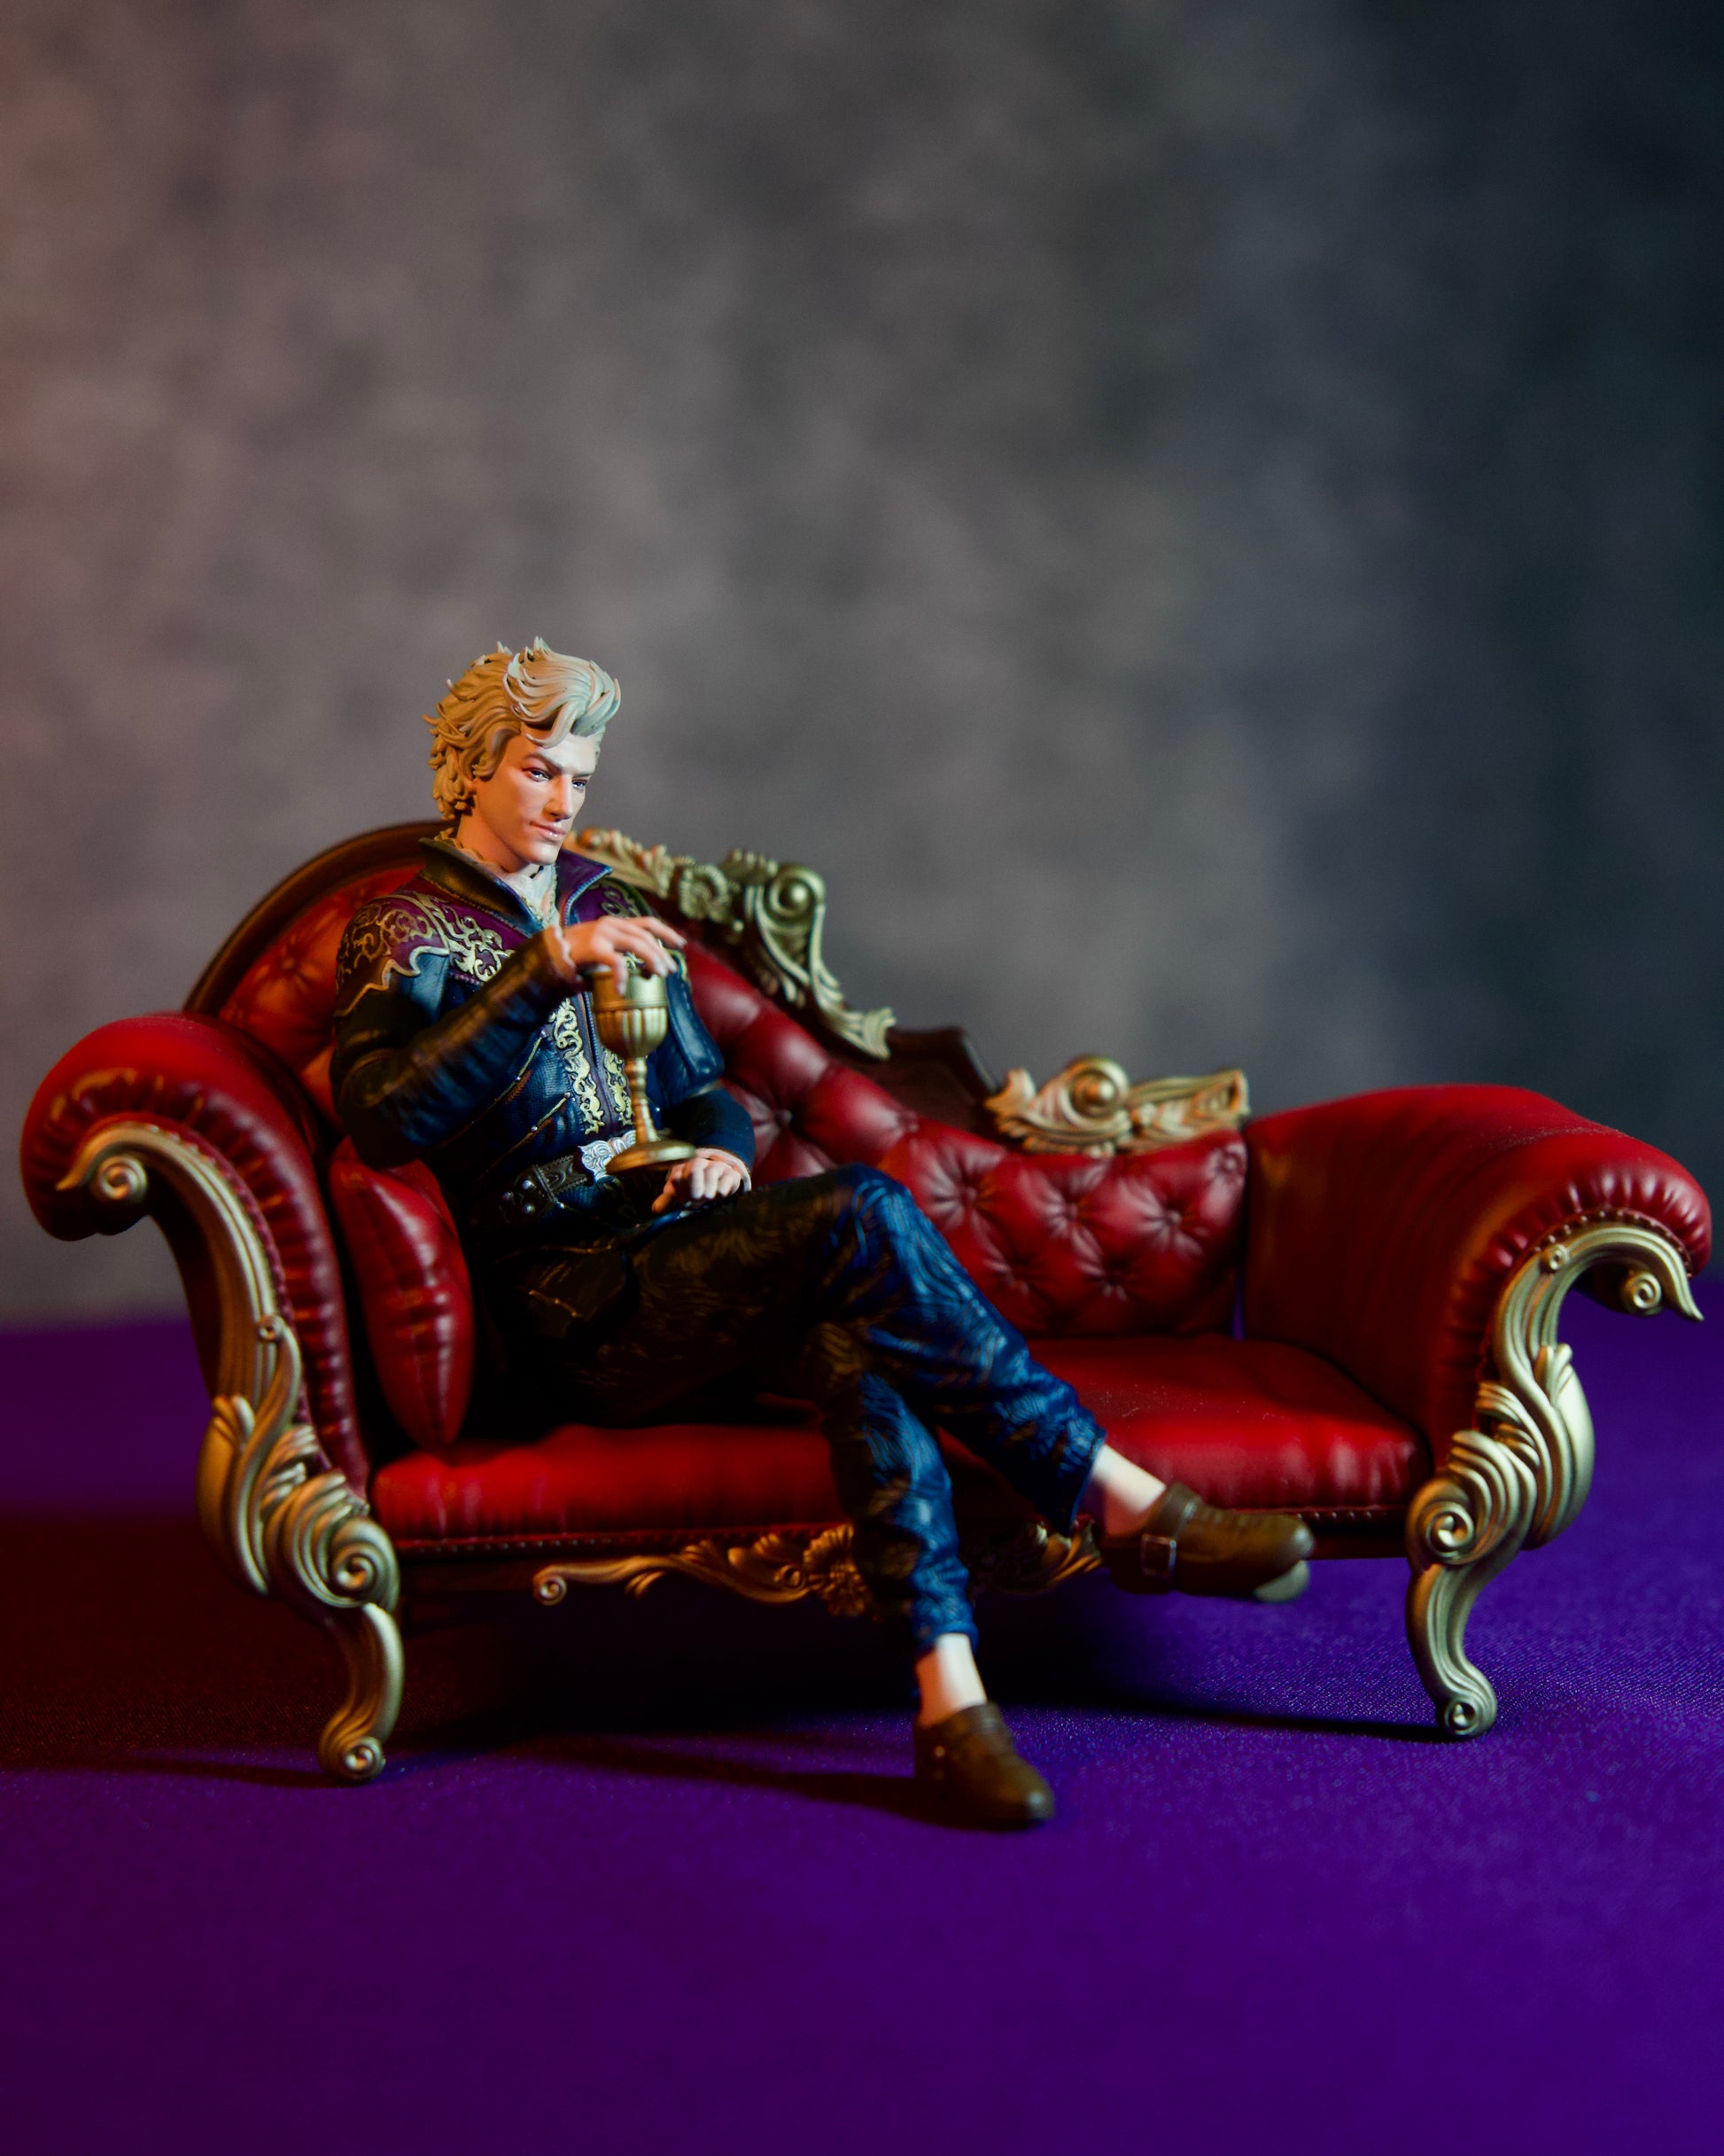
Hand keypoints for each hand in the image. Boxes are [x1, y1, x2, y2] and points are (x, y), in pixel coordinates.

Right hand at [543, 911, 684, 989]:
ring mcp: (602, 933)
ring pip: (637, 943)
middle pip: (645, 934)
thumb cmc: (577, 956)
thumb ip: (621, 953)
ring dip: (652, 959)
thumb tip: (646, 971)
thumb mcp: (603, 950)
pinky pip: (615, 961)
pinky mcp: (593, 947)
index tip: (681, 945)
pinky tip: (624, 989)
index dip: (667, 932)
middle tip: (670, 970)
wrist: (547, 954)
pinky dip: (622, 976)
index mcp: (616, 924)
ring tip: (658, 975)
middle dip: (662, 952)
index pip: (647, 923)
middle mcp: (611, 924)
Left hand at [651, 1148, 750, 1213]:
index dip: (678, 1186)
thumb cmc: (696, 1188)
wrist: (720, 1181)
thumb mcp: (680, 1193)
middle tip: (695, 1198)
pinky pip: (727, 1180)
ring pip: (712, 1171)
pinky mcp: (731, 1174)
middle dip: (694, 1185)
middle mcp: (699, 1163)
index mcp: (683, 1167)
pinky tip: (719, 1194)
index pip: (677, 1173)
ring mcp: (716, 1167)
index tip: (682, 1200)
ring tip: (707, 1198)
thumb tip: (655, 1210)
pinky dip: (722, 1190)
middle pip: (695, 1166)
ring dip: (708, 1189)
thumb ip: (668, 1200)